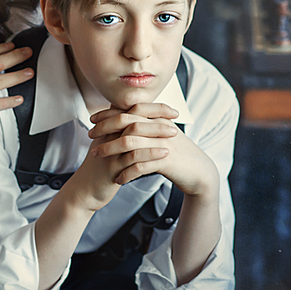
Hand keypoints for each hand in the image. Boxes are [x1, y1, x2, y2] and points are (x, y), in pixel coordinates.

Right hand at [66, 104, 177, 211]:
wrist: (85, 189)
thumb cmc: (101, 167)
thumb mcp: (109, 144)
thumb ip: (121, 131)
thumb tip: (142, 120)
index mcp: (108, 127)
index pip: (132, 109)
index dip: (153, 107)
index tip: (172, 111)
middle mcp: (107, 135)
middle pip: (133, 117)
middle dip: (156, 116)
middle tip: (175, 120)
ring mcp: (109, 150)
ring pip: (133, 134)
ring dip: (155, 132)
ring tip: (173, 134)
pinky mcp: (112, 167)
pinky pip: (132, 157)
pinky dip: (150, 153)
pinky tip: (164, 154)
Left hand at [90, 104, 218, 197]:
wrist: (200, 172)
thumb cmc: (178, 154)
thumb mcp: (162, 134)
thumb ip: (146, 125)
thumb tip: (123, 119)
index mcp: (157, 118)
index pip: (128, 110)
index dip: (108, 113)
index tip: (92, 119)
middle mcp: (159, 127)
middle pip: (126, 122)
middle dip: (104, 128)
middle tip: (90, 136)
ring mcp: (163, 143)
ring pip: (129, 142)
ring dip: (110, 149)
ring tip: (96, 156)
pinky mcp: (166, 161)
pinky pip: (140, 165)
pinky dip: (126, 172)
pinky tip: (118, 179)